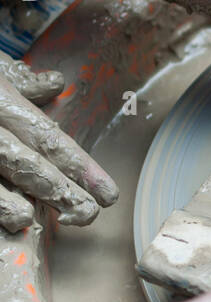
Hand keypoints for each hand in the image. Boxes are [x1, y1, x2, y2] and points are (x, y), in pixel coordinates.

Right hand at [0, 53, 117, 231]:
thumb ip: (19, 81)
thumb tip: (56, 84)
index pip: (48, 136)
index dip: (80, 166)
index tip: (109, 192)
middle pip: (24, 160)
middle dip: (59, 189)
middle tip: (90, 215)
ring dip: (10, 202)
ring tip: (32, 220)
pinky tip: (5, 216)